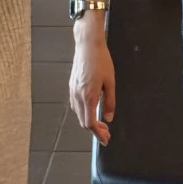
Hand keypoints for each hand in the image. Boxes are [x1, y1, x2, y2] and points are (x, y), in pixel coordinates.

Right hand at [69, 31, 115, 145]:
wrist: (88, 44)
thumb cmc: (101, 60)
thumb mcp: (110, 82)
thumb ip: (110, 102)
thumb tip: (108, 118)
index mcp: (88, 95)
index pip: (90, 123)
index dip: (98, 133)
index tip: (105, 139)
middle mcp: (78, 95)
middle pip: (82, 121)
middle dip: (94, 130)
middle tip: (106, 133)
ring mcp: (73, 90)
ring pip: (78, 113)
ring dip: (88, 121)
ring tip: (101, 123)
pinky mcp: (71, 85)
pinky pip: (75, 104)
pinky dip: (83, 112)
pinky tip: (91, 109)